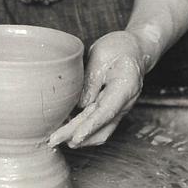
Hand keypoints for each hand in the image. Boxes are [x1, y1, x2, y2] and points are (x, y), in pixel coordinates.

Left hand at [48, 31, 144, 148]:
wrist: (134, 49)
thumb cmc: (119, 48)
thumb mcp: (101, 55)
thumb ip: (91, 80)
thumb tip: (80, 105)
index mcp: (126, 87)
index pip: (106, 111)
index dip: (90, 126)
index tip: (74, 137)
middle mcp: (125, 103)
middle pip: (101, 126)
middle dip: (77, 135)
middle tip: (53, 140)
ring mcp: (119, 108)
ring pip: (101, 131)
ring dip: (81, 138)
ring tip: (57, 140)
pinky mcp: (111, 109)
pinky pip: (99, 125)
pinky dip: (84, 130)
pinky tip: (67, 130)